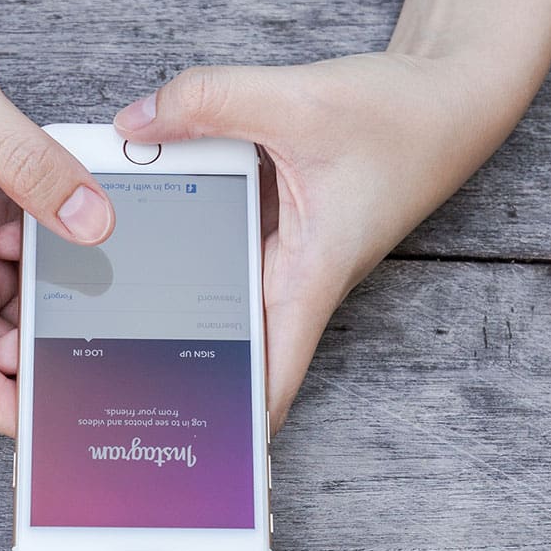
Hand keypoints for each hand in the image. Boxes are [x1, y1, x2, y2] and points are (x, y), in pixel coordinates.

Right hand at [0, 0, 113, 435]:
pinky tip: (91, 236)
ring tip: (117, 299)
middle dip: (49, 366)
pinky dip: (64, 262)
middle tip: (119, 364)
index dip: (8, 409)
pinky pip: (32, 264)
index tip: (60, 426)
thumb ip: (29, 161)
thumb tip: (91, 222)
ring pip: (20, 312)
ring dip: (62, 309)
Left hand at [113, 52, 532, 427]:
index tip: (189, 459)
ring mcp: (289, 244)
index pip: (269, 372)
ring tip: (99, 300)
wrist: (451, 92)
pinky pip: (226, 223)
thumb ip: (211, 102)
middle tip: (110, 383)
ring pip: (221, 275)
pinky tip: (139, 202)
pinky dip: (190, 217)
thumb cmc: (403, 115)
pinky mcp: (282, 211)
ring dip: (177, 283)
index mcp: (311, 273)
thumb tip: (135, 126)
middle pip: (231, 336)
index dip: (233, 423)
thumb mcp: (299, 100)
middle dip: (180, 362)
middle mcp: (298, 270)